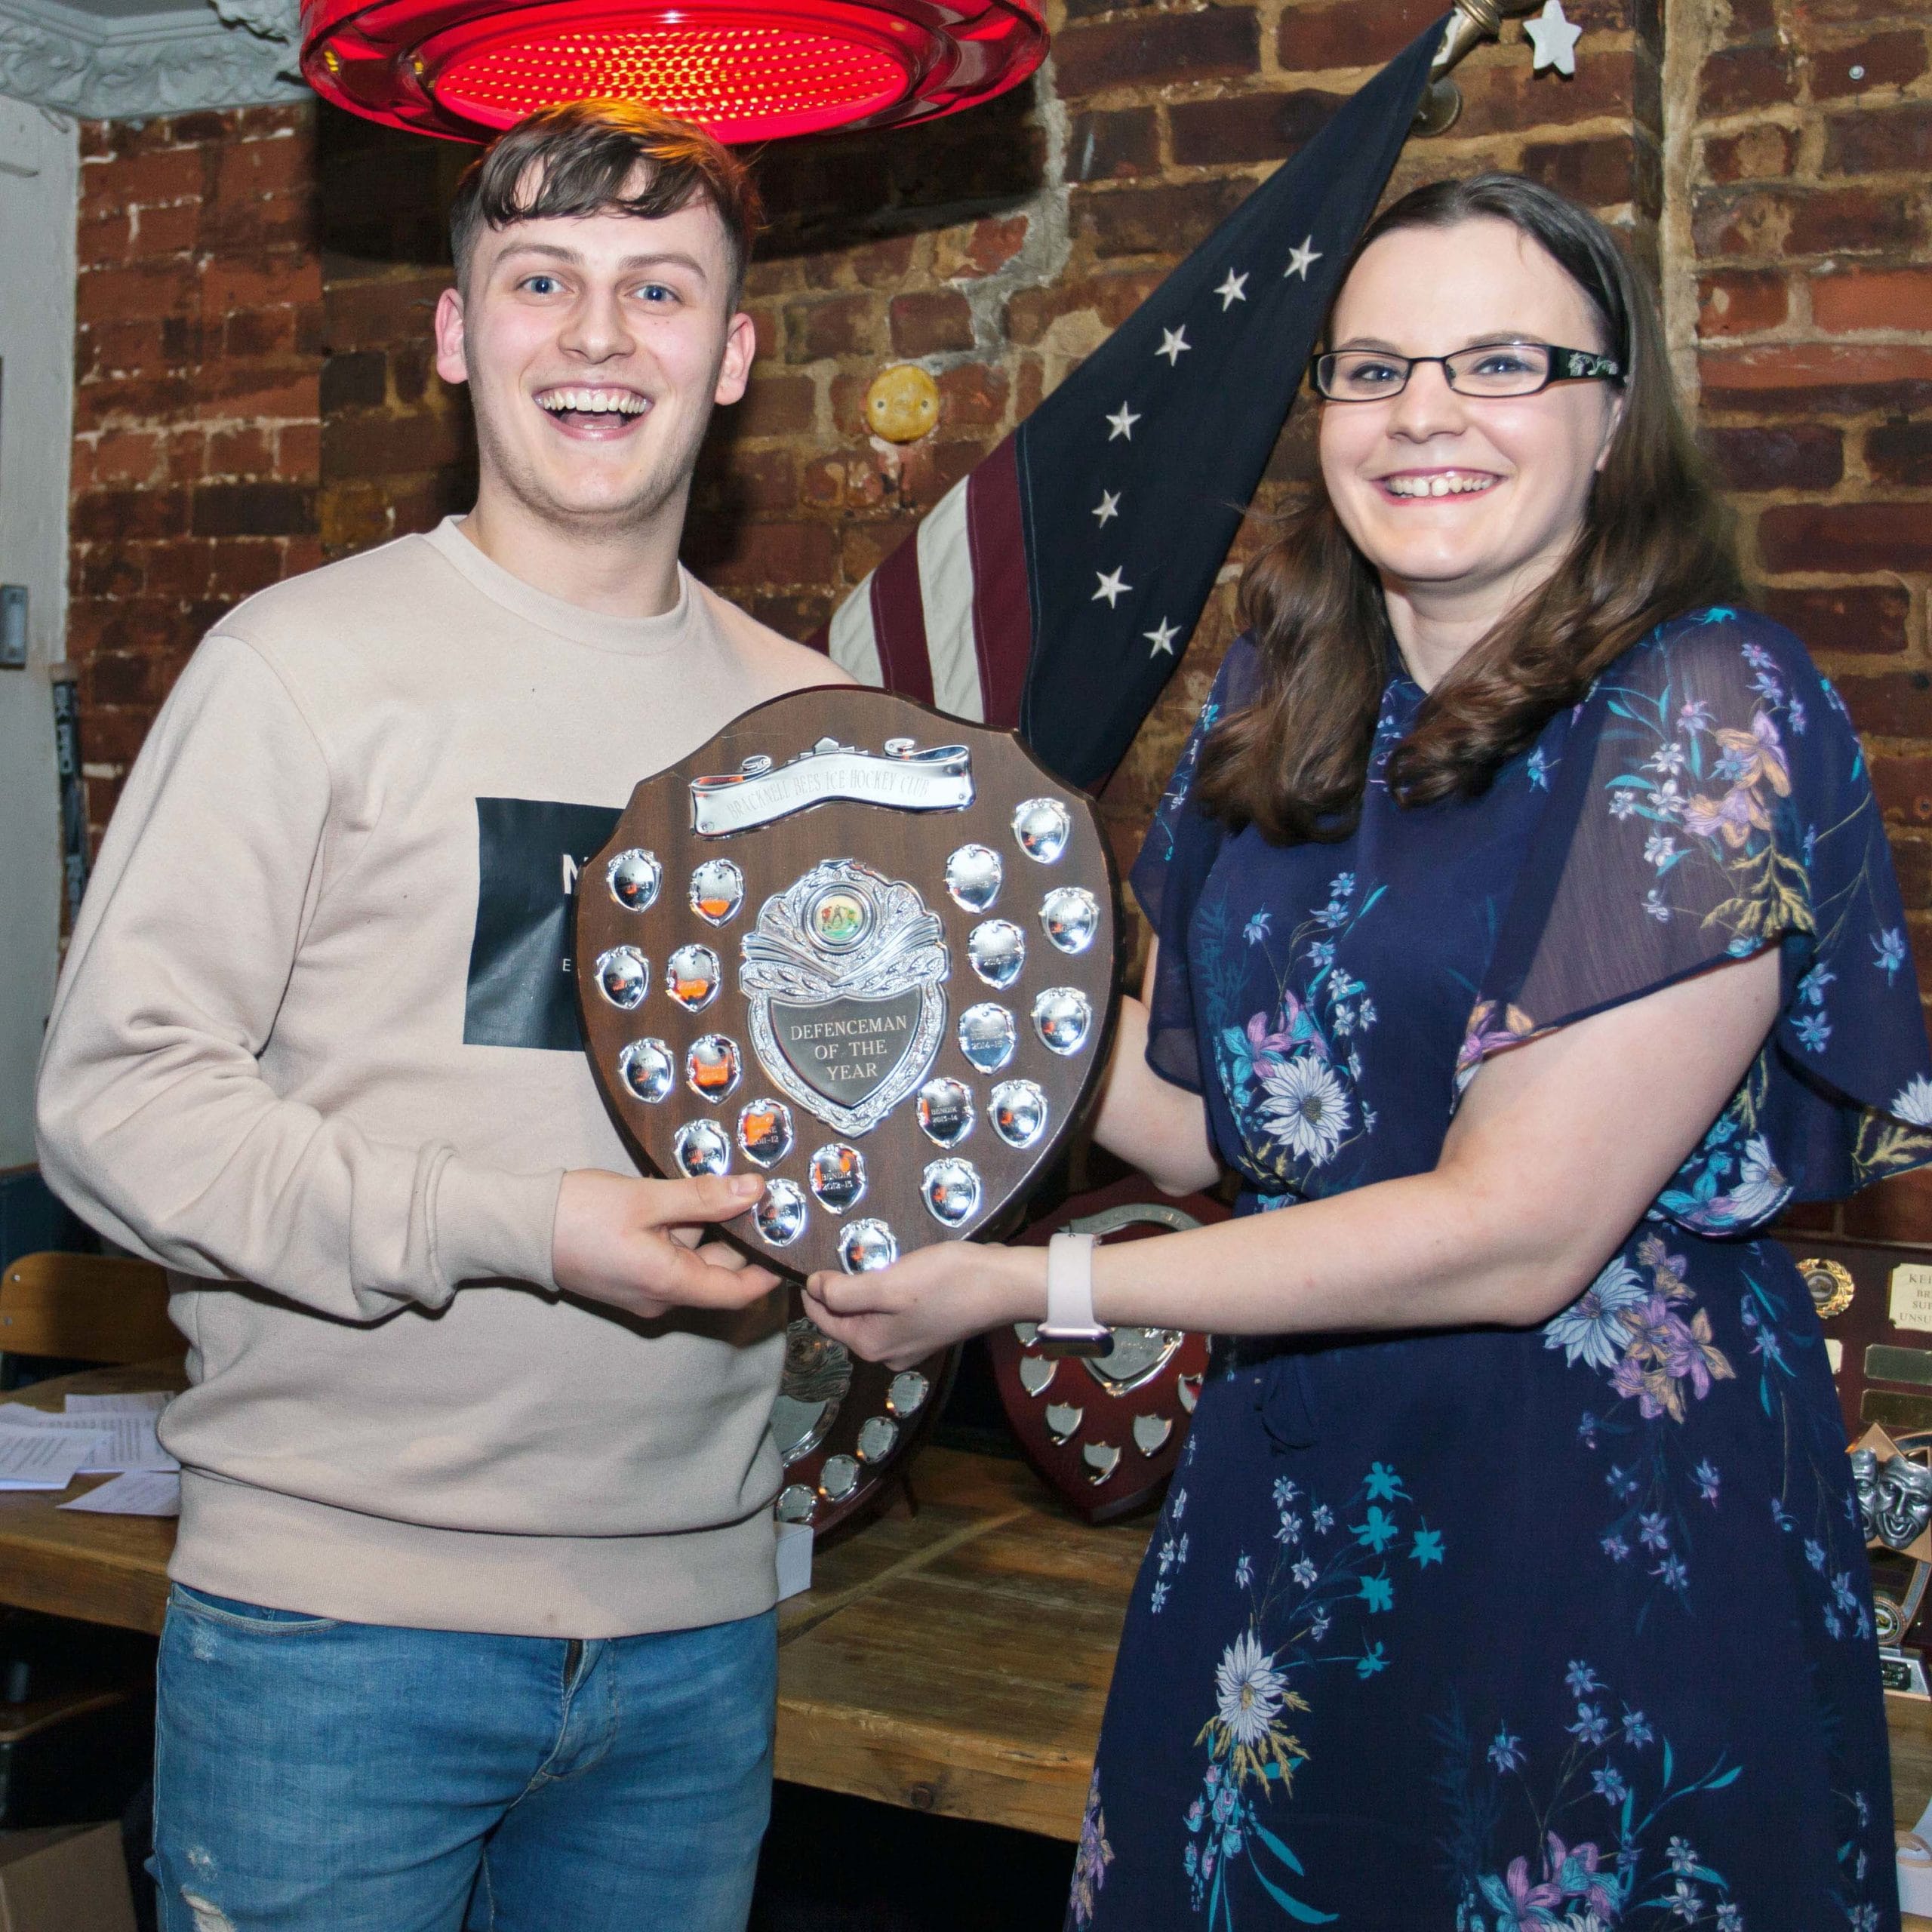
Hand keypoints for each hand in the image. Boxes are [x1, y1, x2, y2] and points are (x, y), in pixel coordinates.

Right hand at [553, 1170, 780, 1318]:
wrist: (520, 1228)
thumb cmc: (580, 1214)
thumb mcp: (648, 1199)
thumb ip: (704, 1197)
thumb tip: (755, 1191)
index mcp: (670, 1284)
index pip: (740, 1291)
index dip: (770, 1268)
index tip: (790, 1236)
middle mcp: (662, 1296)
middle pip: (719, 1270)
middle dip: (741, 1234)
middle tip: (762, 1191)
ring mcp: (645, 1288)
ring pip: (695, 1257)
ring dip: (710, 1225)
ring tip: (724, 1181)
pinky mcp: (631, 1274)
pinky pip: (671, 1255)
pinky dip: (684, 1229)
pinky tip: (687, 1194)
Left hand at [802, 1240, 1045, 1368]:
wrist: (1005, 1285)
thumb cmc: (947, 1282)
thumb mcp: (889, 1283)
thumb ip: (845, 1291)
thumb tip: (813, 1287)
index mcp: (871, 1346)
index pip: (823, 1319)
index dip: (811, 1290)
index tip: (805, 1262)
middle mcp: (887, 1353)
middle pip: (846, 1318)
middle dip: (837, 1289)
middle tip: (835, 1253)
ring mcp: (910, 1344)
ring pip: (869, 1313)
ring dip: (862, 1288)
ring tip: (861, 1257)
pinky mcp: (928, 1329)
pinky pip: (891, 1311)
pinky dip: (885, 1292)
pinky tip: (893, 1270)